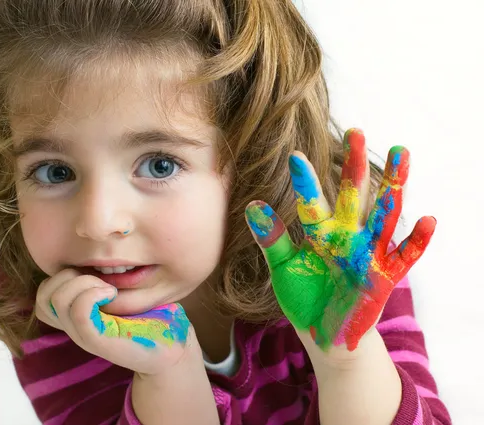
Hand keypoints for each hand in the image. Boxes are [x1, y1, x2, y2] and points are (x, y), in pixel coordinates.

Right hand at [35, 269, 192, 374]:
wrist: (172, 348)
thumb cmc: (151, 316)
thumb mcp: (122, 291)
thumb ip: (103, 276)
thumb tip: (93, 247)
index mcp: (76, 316)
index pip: (45, 293)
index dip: (62, 275)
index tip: (94, 273)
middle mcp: (75, 327)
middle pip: (44, 295)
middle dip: (69, 276)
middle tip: (100, 280)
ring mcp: (84, 336)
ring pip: (57, 299)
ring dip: (82, 283)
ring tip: (108, 288)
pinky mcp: (98, 341)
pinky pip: (77, 310)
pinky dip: (93, 293)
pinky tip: (112, 294)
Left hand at [245, 128, 435, 351]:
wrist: (324, 332)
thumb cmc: (303, 294)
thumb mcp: (283, 267)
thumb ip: (271, 239)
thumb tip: (251, 206)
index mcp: (320, 232)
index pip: (312, 202)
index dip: (305, 182)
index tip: (295, 156)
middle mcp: (346, 236)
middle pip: (353, 196)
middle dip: (354, 166)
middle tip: (356, 132)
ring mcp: (367, 254)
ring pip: (383, 215)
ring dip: (392, 187)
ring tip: (401, 154)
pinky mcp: (384, 277)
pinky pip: (404, 256)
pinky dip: (416, 241)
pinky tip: (427, 220)